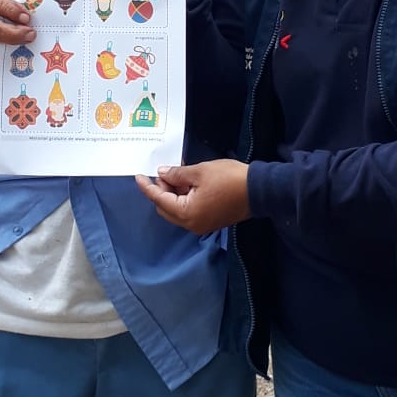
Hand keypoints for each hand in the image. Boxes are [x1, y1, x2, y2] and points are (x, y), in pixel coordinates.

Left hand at [135, 159, 250, 234]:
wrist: (258, 190)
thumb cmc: (228, 179)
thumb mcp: (200, 171)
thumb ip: (177, 174)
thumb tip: (162, 174)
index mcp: (186, 213)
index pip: (159, 200)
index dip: (147, 187)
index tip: (138, 176)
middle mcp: (191, 224)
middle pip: (166, 208)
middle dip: (161, 191)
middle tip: (164, 172)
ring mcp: (201, 225)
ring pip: (177, 210)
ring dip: (173, 194)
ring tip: (176, 174)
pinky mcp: (210, 221)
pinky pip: (189, 211)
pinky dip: (184, 199)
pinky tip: (187, 184)